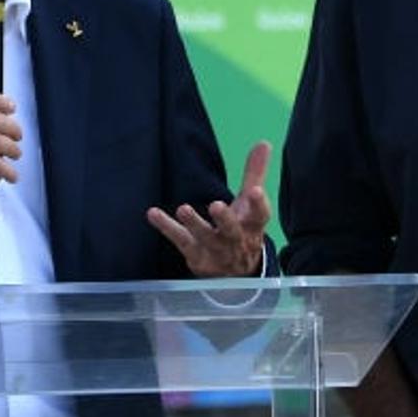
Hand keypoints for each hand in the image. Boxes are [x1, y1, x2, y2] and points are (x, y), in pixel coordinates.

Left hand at [146, 140, 273, 276]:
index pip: (259, 216)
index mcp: (252, 226)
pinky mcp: (195, 255)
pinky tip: (153, 213)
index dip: (258, 204)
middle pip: (231, 230)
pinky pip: (180, 240)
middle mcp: (235, 240)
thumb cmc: (242, 229)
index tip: (255, 191)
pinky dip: (166, 227)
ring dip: (194, 223)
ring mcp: (214, 250)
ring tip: (183, 209)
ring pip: (204, 237)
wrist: (235, 273)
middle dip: (225, 219)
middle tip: (216, 205)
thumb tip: (264, 142)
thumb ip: (255, 173)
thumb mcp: (250, 204)